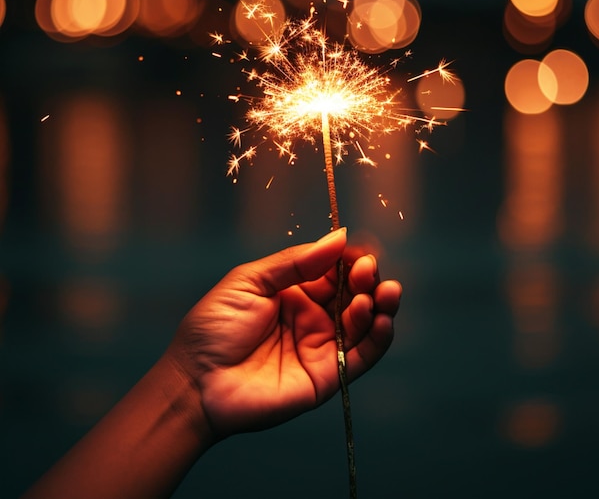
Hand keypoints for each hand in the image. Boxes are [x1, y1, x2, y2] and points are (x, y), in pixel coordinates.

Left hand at [167, 228, 401, 442]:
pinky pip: (363, 356)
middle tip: (366, 271)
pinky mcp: (328, 376)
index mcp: (295, 291)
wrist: (195, 382)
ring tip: (383, 291)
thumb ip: (296, 262)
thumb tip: (339, 237)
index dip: (350, 259)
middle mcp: (313, 316)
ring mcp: (322, 346)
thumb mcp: (251, 281)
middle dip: (367, 278)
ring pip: (365, 323)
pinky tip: (383, 319)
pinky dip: (380, 337)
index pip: (334, 270)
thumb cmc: (214, 327)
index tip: (360, 249)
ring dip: (380, 304)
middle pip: (354, 293)